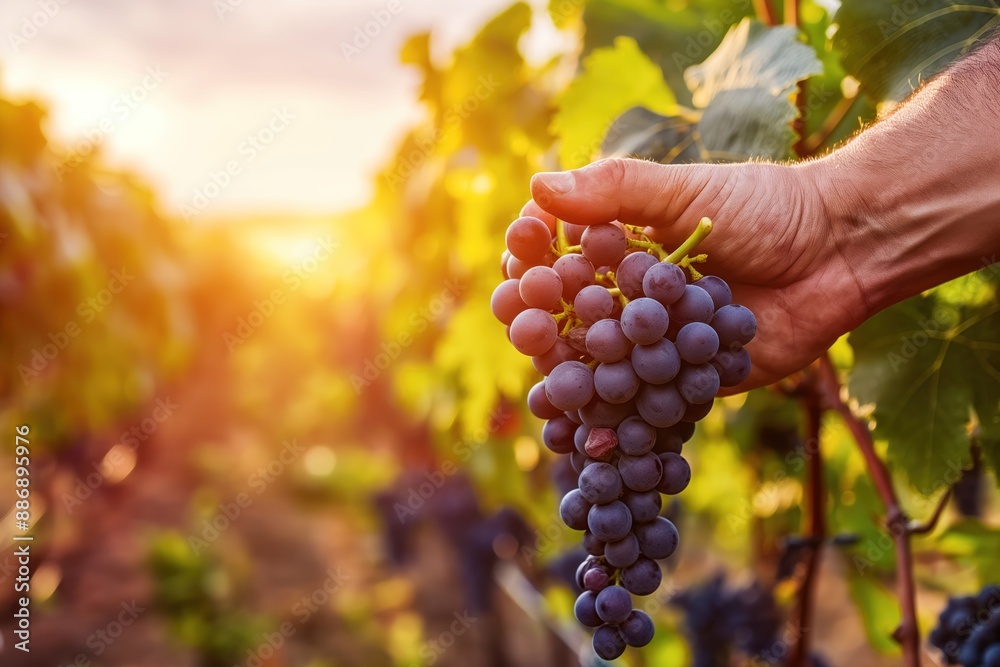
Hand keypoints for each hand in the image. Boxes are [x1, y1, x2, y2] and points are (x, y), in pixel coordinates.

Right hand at [528, 157, 869, 392]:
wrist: (841, 254)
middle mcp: (622, 296)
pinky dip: (615, 420)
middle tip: (528, 322)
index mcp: (613, 245)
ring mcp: (647, 342)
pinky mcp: (678, 380)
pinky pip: (638, 403)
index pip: (550, 252)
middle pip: (559, 314)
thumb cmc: (765, 208)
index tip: (525, 248)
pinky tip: (592, 434)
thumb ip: (616, 190)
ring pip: (590, 364)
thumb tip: (538, 184)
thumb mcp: (686, 189)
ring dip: (565, 373)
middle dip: (535, 318)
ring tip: (550, 379)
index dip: (529, 253)